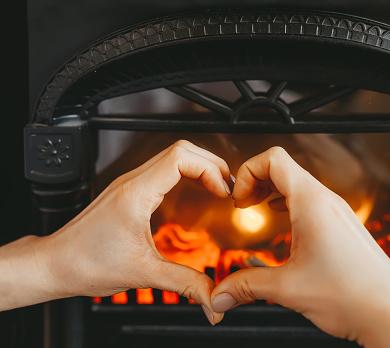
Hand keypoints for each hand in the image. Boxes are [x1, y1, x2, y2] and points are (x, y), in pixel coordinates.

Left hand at [0, 140, 229, 324]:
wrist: (55, 264)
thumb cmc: (85, 263)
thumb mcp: (144, 273)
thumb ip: (185, 284)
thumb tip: (213, 296)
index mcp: (137, 193)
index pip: (181, 158)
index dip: (210, 169)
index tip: (222, 192)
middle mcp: (132, 182)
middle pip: (182, 150)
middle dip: (211, 164)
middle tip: (227, 188)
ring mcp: (129, 184)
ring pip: (172, 156)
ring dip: (199, 167)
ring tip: (216, 187)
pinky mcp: (128, 191)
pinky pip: (163, 169)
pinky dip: (186, 174)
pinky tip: (194, 191)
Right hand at [211, 147, 389, 347]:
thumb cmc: (352, 295)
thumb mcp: (287, 289)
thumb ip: (246, 287)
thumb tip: (220, 293)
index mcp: (312, 203)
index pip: (274, 159)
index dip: (247, 172)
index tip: (239, 200)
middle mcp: (327, 201)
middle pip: (284, 167)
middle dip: (256, 181)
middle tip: (243, 204)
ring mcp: (337, 212)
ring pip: (298, 183)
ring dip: (272, 191)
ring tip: (258, 209)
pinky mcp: (342, 225)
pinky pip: (311, 200)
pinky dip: (289, 203)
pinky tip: (283, 223)